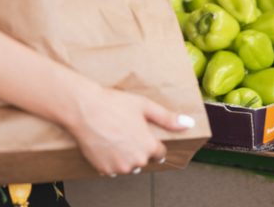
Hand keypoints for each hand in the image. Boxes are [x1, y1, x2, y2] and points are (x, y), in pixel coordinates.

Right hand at [68, 86, 193, 175]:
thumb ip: (168, 119)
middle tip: (126, 131)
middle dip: (138, 149)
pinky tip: (105, 143)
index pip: (159, 153)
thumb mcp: (145, 106)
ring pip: (128, 165)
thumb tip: (189, 124)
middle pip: (143, 160)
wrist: (84, 109)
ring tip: (115, 137)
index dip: (153, 142)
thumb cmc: (114, 104)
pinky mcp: (103, 169)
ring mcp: (118, 167)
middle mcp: (135, 161)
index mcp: (148, 147)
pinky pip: (112, 169)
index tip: (144, 133)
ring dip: (125, 156)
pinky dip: (110, 160)